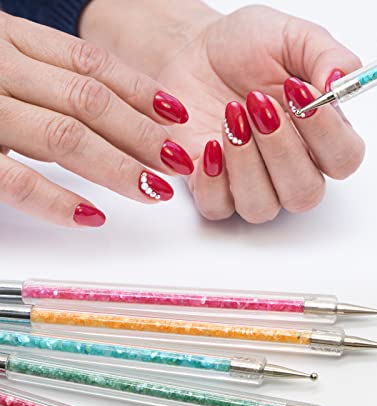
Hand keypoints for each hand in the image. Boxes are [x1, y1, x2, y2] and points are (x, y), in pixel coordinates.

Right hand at [0, 12, 193, 227]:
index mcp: (8, 37)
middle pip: (89, 102)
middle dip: (141, 134)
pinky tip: (93, 217)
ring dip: (116, 167)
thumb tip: (112, 110)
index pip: (92, 64)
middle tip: (178, 162)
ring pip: (63, 136)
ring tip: (154, 191)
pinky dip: (56, 199)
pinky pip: (14, 180)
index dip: (140, 91)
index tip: (176, 115)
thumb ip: (45, 75)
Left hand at [83, 1, 364, 222]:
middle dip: (281, 150)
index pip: (344, 160)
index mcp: (320, 137)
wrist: (193, 54)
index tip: (300, 93)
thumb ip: (326, 55)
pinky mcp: (214, 189)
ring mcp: (252, 184)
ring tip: (230, 116)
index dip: (326, 134)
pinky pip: (218, 208)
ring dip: (246, 164)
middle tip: (258, 103)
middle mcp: (291, 169)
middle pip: (305, 194)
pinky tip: (208, 144)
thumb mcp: (291, 37)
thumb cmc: (245, 48)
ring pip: (262, 208)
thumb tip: (342, 81)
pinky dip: (212, 181)